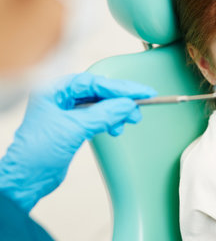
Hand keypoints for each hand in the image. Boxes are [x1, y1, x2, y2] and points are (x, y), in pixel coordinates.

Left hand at [0, 73, 155, 211]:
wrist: (26, 181)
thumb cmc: (36, 154)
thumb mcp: (74, 129)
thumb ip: (103, 114)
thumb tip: (127, 104)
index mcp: (55, 90)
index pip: (94, 82)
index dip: (120, 87)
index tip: (140, 92)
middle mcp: (61, 97)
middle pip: (99, 91)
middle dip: (121, 100)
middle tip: (139, 106)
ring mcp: (67, 111)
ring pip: (101, 104)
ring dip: (117, 112)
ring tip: (129, 121)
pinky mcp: (74, 125)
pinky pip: (99, 116)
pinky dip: (111, 121)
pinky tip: (116, 128)